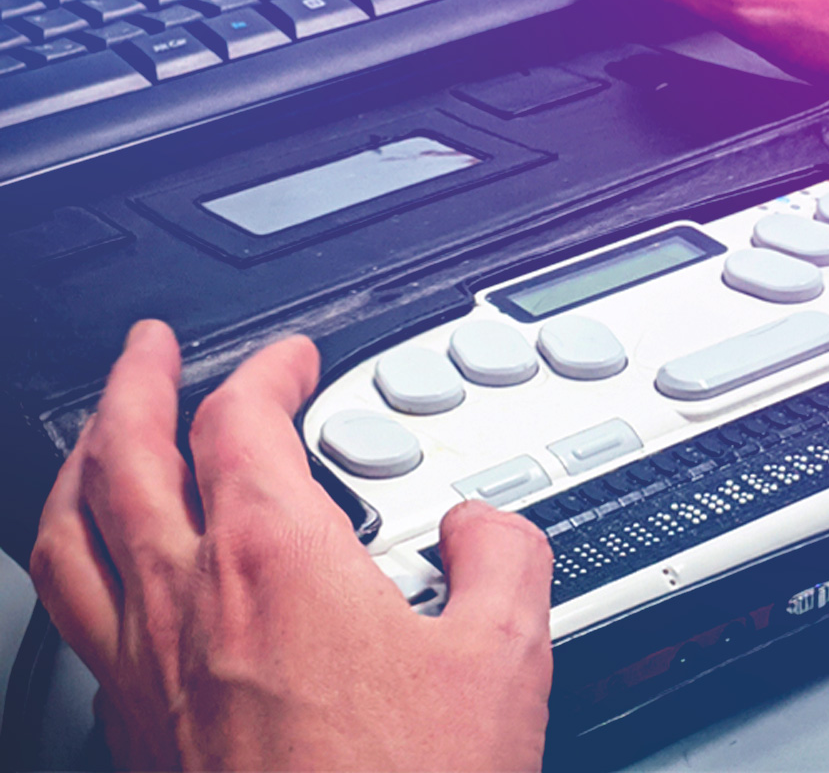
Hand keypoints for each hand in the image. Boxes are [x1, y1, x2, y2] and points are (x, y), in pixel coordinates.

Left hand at [30, 320, 552, 770]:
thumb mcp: (503, 657)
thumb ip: (502, 555)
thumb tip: (481, 526)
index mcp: (274, 560)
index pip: (243, 418)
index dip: (270, 369)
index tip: (295, 360)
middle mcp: (189, 602)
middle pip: (126, 452)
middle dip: (138, 382)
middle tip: (150, 349)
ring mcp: (144, 668)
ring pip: (73, 532)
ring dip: (86, 462)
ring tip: (101, 435)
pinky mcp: (134, 730)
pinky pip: (78, 617)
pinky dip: (84, 562)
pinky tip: (111, 571)